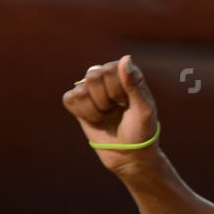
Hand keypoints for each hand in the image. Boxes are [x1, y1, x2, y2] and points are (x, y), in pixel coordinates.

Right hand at [62, 55, 159, 170]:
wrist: (129, 155)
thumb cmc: (142, 131)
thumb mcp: (143, 110)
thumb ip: (133, 84)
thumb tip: (124, 58)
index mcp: (127, 72)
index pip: (109, 70)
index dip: (117, 91)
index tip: (126, 104)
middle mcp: (108, 76)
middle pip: (92, 75)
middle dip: (105, 100)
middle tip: (116, 110)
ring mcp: (93, 88)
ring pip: (80, 89)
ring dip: (95, 109)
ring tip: (107, 115)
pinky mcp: (79, 102)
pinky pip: (69, 99)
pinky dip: (82, 113)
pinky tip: (95, 119)